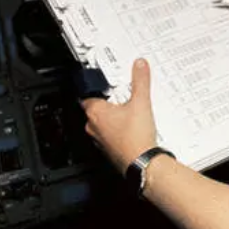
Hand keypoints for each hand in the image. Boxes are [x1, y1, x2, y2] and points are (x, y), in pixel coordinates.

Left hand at [81, 59, 158, 173]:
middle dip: (108, 103)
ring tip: (129, 114)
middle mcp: (93, 127)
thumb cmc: (135, 137)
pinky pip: (108, 137)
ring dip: (112, 118)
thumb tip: (139, 65)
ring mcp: (99, 140)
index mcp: (95, 112)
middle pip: (95, 109)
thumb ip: (140, 81)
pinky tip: (132, 130)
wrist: (141, 163)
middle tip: (123, 98)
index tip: (106, 85)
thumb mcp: (141, 101)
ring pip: (101, 124)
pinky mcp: (108, 151)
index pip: (86, 95)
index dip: (96, 88)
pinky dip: (117, 132)